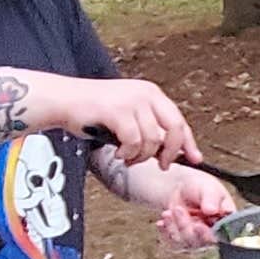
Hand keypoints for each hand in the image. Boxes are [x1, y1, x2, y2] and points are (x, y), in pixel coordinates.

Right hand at [59, 74, 198, 166]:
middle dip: (170, 152)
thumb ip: (148, 127)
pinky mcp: (117, 111)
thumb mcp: (128, 115)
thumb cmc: (93, 110)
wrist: (64, 100)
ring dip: (140, 156)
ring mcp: (132, 101)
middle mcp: (145, 94)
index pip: (179, 120)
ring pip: (152, 139)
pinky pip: (133, 141)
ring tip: (128, 157)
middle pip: (174, 128)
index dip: (188, 142)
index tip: (195, 158)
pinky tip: (118, 153)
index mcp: (151, 93)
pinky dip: (127, 153)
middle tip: (161, 165)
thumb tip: (167, 151)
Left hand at [151, 166, 236, 246]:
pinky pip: (173, 243)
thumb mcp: (208, 188)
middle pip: (201, 242)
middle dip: (187, 227)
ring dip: (175, 227)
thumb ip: (211, 199)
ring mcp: (197, 238)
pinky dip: (167, 231)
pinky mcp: (183, 240)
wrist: (183, 187)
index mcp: (225, 222)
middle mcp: (213, 234)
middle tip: (178, 209)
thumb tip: (212, 210)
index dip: (209, 235)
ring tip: (169, 212)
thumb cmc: (201, 186)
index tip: (198, 226)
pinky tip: (163, 220)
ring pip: (186, 243)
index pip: (221, 236)